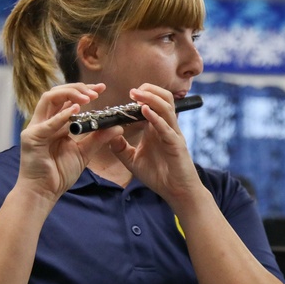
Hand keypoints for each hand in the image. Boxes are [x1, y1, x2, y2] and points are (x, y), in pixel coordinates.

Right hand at [17, 83, 121, 201]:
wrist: (45, 192)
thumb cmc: (60, 173)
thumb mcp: (84, 152)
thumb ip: (98, 138)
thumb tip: (118, 127)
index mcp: (56, 123)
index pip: (68, 99)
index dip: (84, 90)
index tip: (102, 89)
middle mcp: (44, 121)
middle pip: (57, 93)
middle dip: (78, 88)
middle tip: (96, 92)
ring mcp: (36, 127)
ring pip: (48, 99)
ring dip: (69, 95)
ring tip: (88, 99)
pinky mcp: (31, 138)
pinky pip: (46, 123)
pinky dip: (61, 116)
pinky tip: (75, 111)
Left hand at [107, 84, 202, 203]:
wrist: (176, 192)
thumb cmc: (159, 176)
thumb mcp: (133, 160)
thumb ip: (120, 148)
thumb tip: (108, 134)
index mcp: (157, 129)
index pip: (154, 104)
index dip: (143, 96)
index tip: (128, 94)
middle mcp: (167, 128)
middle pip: (164, 99)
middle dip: (149, 91)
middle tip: (133, 91)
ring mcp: (173, 135)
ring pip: (167, 108)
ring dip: (152, 99)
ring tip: (137, 95)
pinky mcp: (176, 145)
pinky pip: (167, 128)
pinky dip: (156, 118)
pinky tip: (145, 111)